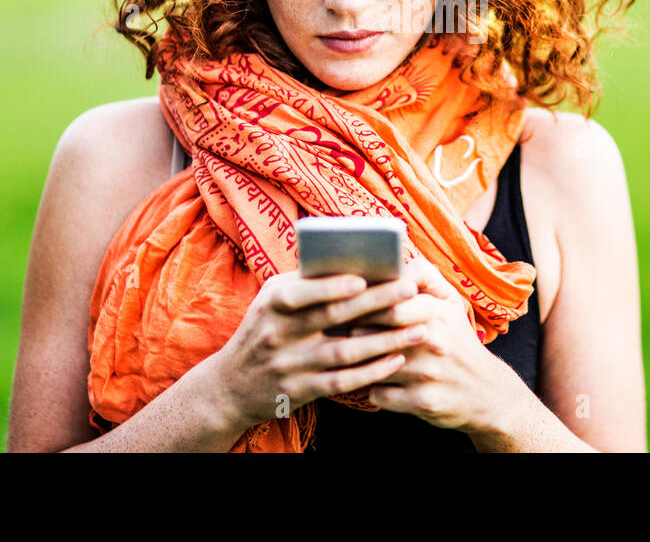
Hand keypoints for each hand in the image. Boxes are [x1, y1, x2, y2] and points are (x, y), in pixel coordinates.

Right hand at [199, 270, 427, 432]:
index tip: (364, 276)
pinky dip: (372, 371)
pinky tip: (397, 360)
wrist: (230, 385)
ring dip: (385, 340)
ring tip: (419, 329)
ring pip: (344, 352)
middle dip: (375, 302)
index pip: (301, 292)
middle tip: (410, 291)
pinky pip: (343, 381)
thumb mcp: (271, 300)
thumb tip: (356, 259)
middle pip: (332, 316)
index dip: (332, 285)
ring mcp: (290, 364)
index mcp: (273, 302)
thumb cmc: (264, 329)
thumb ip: (306, 282)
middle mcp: (278, 332)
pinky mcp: (302, 390)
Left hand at [353, 256, 522, 435]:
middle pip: (369, 332)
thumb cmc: (459, 342)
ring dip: (360, 362)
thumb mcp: (451, 303)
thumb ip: (424, 276)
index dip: (361, 303)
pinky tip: (381, 383)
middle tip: (343, 331)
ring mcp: (427, 374)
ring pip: (369, 364)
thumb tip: (395, 259)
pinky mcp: (421, 403)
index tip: (347, 304)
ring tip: (358, 356)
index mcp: (437, 312)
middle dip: (353, 332)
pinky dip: (374, 389)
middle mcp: (433, 341)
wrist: (488, 393)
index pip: (386, 302)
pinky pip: (377, 394)